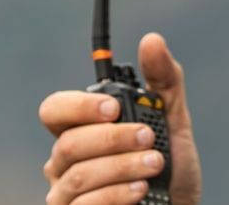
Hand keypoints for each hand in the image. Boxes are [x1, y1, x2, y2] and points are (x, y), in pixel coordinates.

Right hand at [40, 33, 201, 203]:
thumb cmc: (169, 170)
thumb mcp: (173, 122)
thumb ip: (163, 81)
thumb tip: (152, 40)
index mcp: (80, 130)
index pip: (55, 110)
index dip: (79, 106)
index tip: (114, 107)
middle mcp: (65, 161)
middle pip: (69, 143)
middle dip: (113, 138)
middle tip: (148, 137)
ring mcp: (66, 194)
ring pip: (79, 175)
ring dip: (122, 166)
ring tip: (155, 163)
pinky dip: (116, 194)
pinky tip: (140, 189)